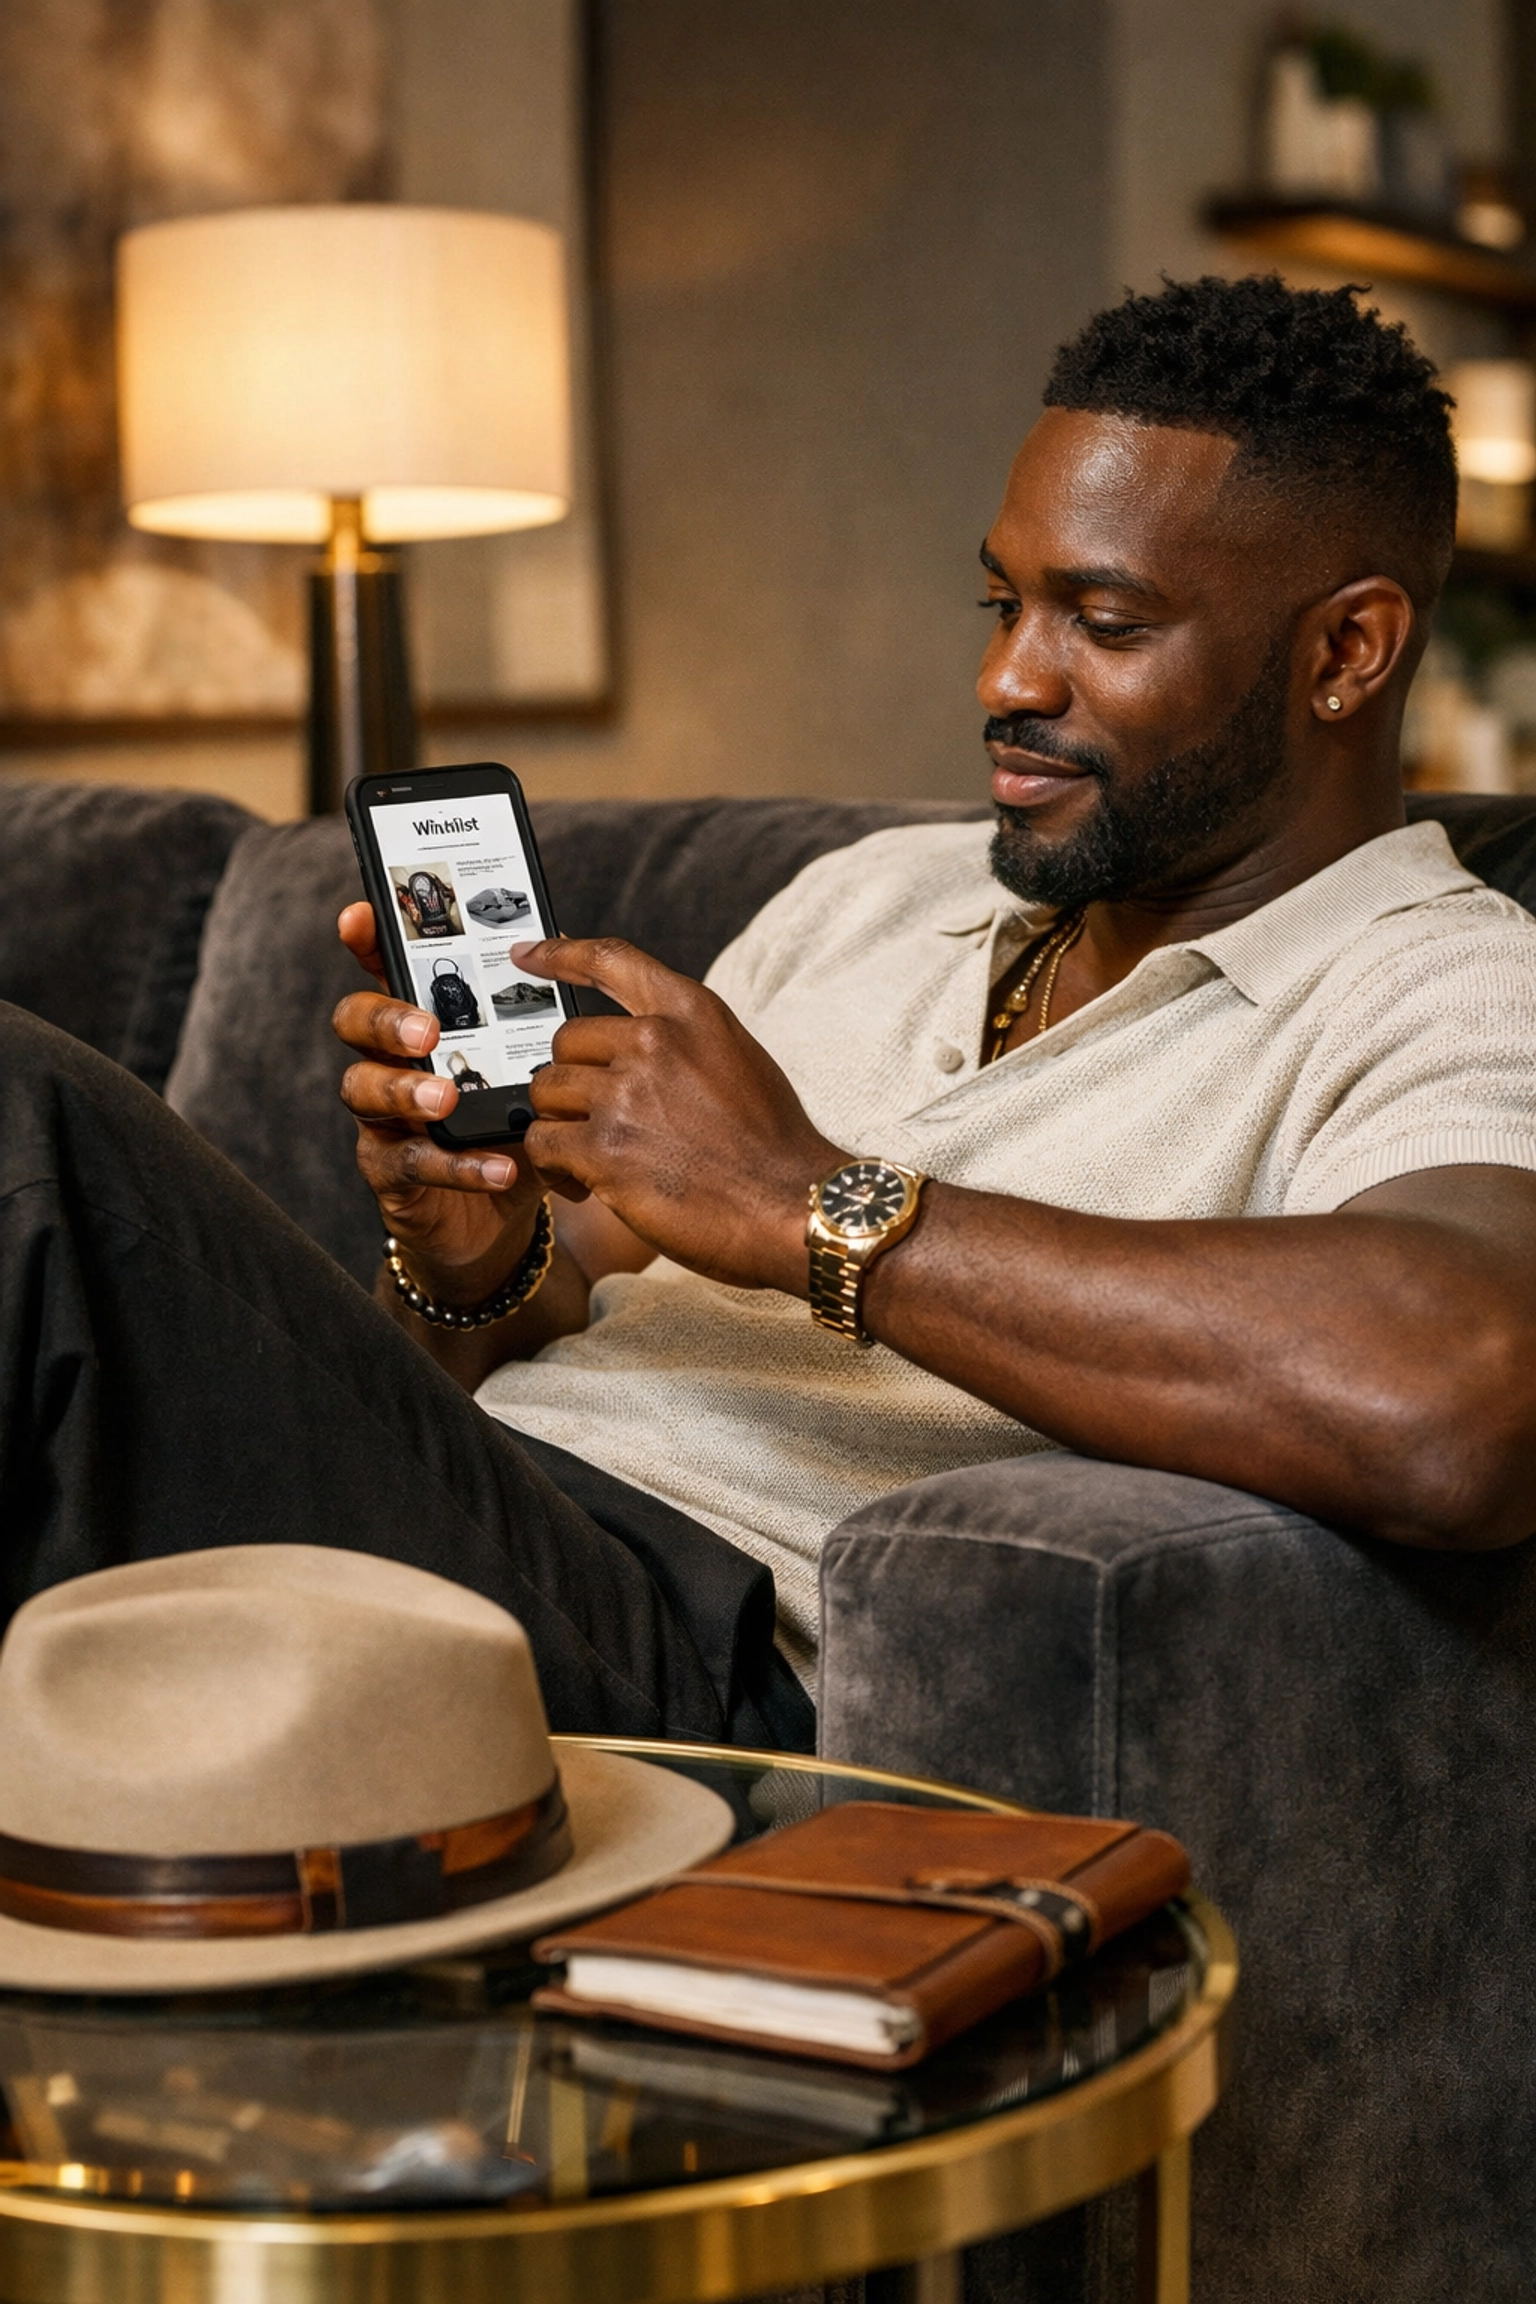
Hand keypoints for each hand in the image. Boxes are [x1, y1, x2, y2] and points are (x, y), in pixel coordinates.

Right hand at [332, 903, 544, 1302]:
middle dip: (385, 1019)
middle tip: (427, 1029)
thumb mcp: (527, 1065)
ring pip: (362, 1090)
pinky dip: (456, 1165)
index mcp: (420, 1022)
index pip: (383, 970)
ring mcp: (382, 1118)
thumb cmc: (511, 1121)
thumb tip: (559, 949)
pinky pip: (410, 1164)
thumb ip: (531, 1016)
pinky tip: (499, 1167)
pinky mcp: (392, 1174)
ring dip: (404, 1091)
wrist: (502, 1212)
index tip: (361, 916)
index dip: (366, 941)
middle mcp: (388, 1061)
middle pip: (355, 1023)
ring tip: (446, 1097)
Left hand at [511, 936, 844, 1293]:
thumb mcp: (739, 1059)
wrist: (797, 1206)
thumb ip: (684, 1041)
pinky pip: (543, 1144)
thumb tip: (633, 1046)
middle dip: (571, 1085)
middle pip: (564, 1043)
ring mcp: (626, 1095)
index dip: (558, 954)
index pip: (609, 960)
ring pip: (546, 1093)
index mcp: (690, 1012)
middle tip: (594, 1123)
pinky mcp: (606, 1149)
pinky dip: (553, 1169)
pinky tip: (582, 1186)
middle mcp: (654, 1042)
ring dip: (560, 1127)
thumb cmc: (776, 1146)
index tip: (526, 955)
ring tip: (588, 1161)